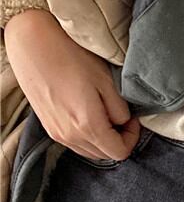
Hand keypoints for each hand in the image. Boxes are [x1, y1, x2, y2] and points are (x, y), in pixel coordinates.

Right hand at [4, 9, 139, 160]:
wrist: (34, 46)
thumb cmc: (72, 58)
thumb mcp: (106, 82)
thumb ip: (119, 109)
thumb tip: (124, 121)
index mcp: (88, 126)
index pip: (119, 152)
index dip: (133, 137)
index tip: (133, 118)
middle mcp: (70, 136)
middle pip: (104, 155)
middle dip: (119, 139)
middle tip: (122, 115)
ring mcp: (57, 134)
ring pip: (89, 151)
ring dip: (103, 139)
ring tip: (105, 112)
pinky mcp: (48, 127)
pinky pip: (75, 143)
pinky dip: (88, 136)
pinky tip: (89, 113)